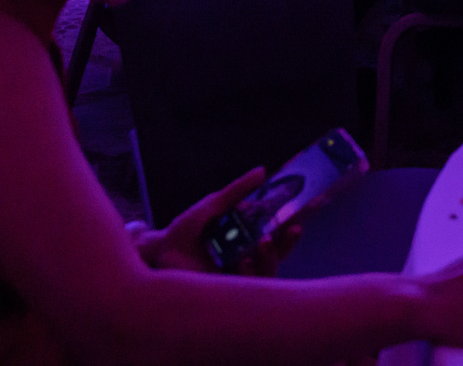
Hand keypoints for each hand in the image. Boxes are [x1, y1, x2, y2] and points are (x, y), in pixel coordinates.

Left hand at [131, 168, 297, 274]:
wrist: (162, 250)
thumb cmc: (188, 229)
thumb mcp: (213, 205)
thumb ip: (237, 191)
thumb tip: (262, 171)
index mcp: (246, 237)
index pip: (276, 234)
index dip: (291, 228)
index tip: (300, 217)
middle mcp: (246, 257)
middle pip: (277, 254)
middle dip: (286, 244)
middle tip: (289, 229)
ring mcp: (237, 275)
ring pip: (267, 272)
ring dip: (270, 257)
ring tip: (262, 242)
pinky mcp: (226, 290)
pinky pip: (247, 287)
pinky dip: (249, 273)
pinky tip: (242, 261)